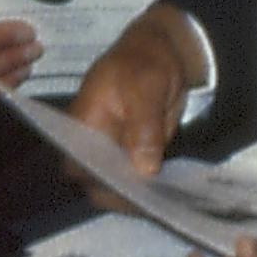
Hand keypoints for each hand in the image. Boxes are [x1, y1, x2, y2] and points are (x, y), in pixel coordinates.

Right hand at [63, 1, 206, 194]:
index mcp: (81, 128)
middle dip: (127, 197)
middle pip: (100, 185)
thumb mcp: (145, 87)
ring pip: (121, 187)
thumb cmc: (143, 63)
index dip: (102, 186)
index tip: (131, 197)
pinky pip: (140, 179)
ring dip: (143, 197)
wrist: (161, 52)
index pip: (81, 169)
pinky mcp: (135, 157)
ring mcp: (114, 154)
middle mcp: (92, 147)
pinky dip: (155, 187)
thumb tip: (144, 170)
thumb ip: (143, 126)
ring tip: (169, 202)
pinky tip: (175, 193)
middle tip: (157, 204)